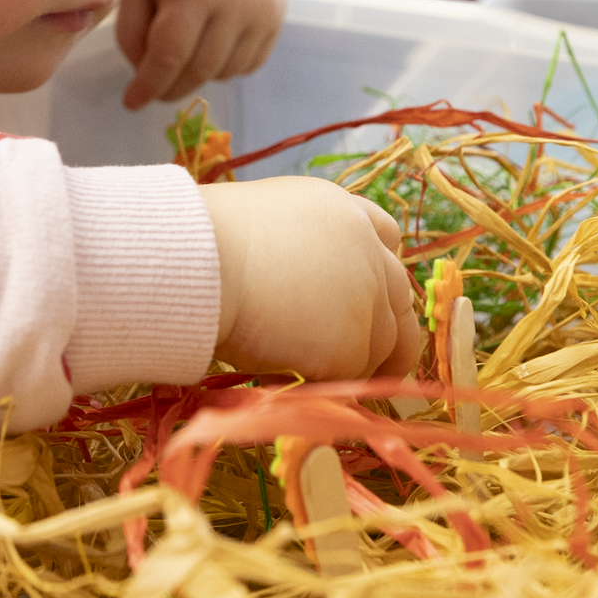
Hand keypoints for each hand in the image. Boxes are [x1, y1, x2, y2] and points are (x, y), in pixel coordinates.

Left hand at [116, 0, 283, 109]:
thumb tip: (146, 76)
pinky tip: (208, 40)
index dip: (148, 86)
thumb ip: (131, 31)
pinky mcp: (277, 17)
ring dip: (196, 74)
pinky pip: (246, 65)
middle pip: (198, 71)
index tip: (130, 102)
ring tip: (181, 48)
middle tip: (152, 87)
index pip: (170, 56)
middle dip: (169, 88)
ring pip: (223, 73)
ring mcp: (262, 10)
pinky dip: (222, 65)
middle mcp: (235, 0)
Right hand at [200, 177, 420, 379]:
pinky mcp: (353, 342)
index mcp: (342, 212)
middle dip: (387, 334)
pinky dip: (322, 385)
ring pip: (381, 346)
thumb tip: (295, 289)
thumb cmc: (205, 240)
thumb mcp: (265, 224)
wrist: (198, 260)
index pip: (387, 237)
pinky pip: (349, 378)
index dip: (378, 272)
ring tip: (305, 375)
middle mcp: (367, 248)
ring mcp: (367, 296)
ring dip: (350, 365)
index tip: (365, 297)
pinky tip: (282, 379)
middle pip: (398, 298)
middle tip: (369, 365)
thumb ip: (299, 250)